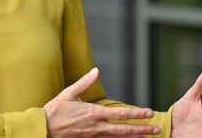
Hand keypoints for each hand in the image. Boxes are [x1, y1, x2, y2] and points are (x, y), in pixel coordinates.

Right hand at [44, 67, 161, 136]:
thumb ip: (84, 82)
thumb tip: (96, 70)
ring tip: (148, 137)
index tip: (149, 113)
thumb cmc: (55, 110)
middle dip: (141, 129)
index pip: (120, 114)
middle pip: (124, 129)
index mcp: (93, 113)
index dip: (136, 113)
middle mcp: (96, 126)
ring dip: (134, 137)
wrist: (44, 129)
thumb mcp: (68, 93)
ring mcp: (94, 135)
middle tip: (156, 129)